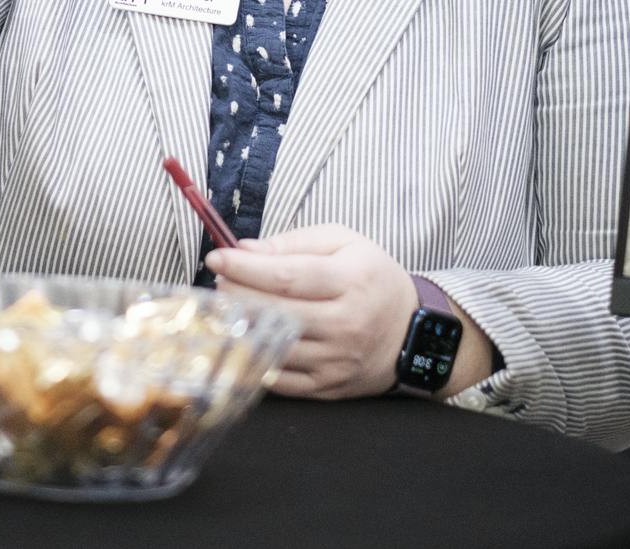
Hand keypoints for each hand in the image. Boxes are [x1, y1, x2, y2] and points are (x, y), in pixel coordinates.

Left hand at [204, 223, 416, 400]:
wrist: (412, 335)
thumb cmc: (371, 279)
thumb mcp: (343, 243)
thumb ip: (293, 242)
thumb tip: (244, 250)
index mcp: (351, 281)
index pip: (286, 276)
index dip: (244, 268)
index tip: (217, 259)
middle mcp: (345, 324)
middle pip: (275, 313)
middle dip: (236, 295)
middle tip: (220, 282)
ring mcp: (336, 361)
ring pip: (273, 347)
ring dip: (240, 326)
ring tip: (229, 307)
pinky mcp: (328, 387)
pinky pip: (279, 379)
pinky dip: (255, 359)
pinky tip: (244, 338)